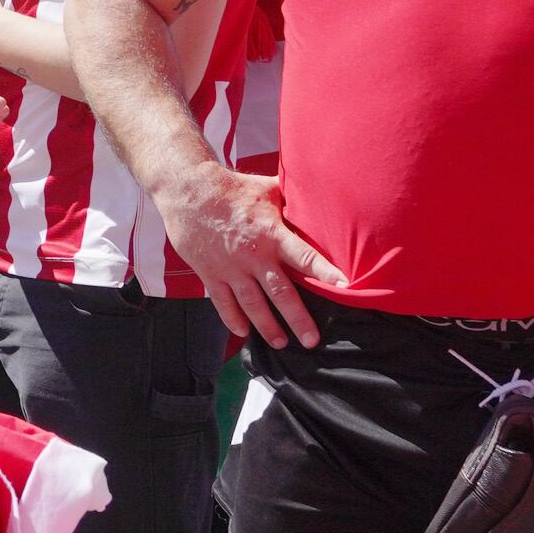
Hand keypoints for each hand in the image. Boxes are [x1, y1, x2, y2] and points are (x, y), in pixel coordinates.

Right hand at [155, 163, 334, 349]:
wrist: (188, 191)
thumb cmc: (233, 189)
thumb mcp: (268, 189)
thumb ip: (293, 200)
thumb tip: (320, 194)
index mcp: (272, 234)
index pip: (303, 256)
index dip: (324, 271)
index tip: (345, 286)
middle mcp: (253, 255)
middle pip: (280, 292)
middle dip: (298, 318)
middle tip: (312, 341)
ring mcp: (230, 268)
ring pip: (252, 304)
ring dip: (267, 326)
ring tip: (281, 343)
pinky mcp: (210, 273)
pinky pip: (223, 302)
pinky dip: (233, 319)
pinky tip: (243, 332)